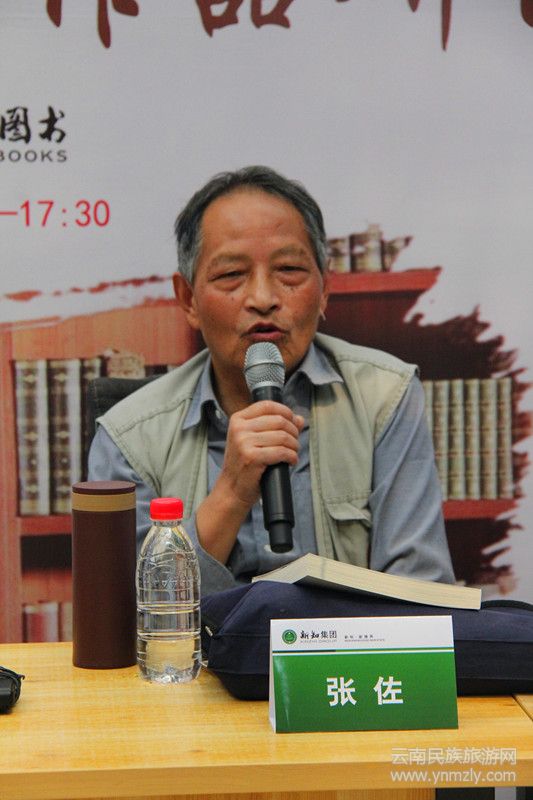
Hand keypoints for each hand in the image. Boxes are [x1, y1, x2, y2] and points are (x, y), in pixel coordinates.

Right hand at [195, 400, 303, 563]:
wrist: (232, 488)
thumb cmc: (244, 464)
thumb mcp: (255, 440)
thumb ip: (276, 427)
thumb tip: (300, 419)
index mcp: (238, 419)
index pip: (267, 405)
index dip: (285, 412)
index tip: (293, 423)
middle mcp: (239, 428)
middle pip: (279, 421)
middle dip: (293, 432)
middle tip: (295, 443)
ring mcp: (244, 442)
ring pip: (283, 436)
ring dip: (294, 446)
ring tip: (293, 453)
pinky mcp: (251, 457)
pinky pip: (281, 452)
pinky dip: (291, 456)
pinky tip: (291, 461)